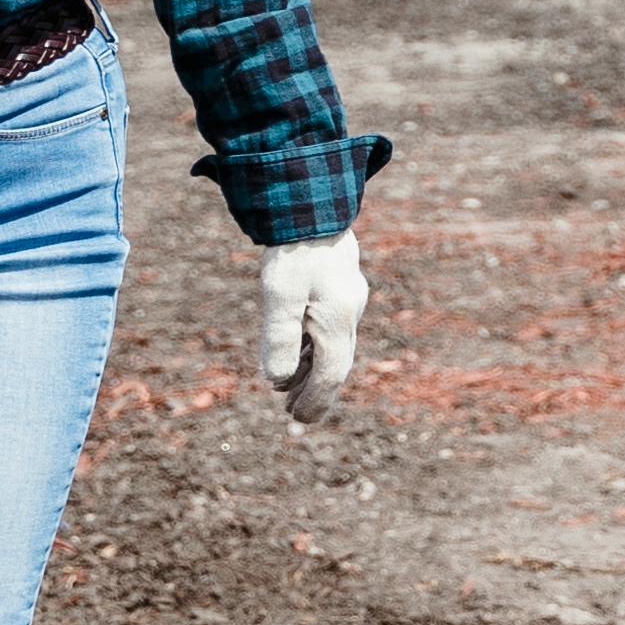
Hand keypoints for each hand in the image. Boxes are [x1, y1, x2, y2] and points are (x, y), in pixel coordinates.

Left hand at [260, 234, 365, 424]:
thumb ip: (279, 338)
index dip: (314, 399)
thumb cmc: (293, 250)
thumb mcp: (279, 295)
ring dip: (312, 370)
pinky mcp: (339, 288)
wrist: (311, 205)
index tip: (298, 419)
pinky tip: (298, 351)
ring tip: (290, 388)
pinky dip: (314, 348)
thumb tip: (276, 380)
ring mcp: (347, 300)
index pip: (330, 374)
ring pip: (333, 347)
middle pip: (336, 364)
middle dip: (316, 391)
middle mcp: (349, 313)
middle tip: (294, 413)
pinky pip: (330, 329)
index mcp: (337, 321)